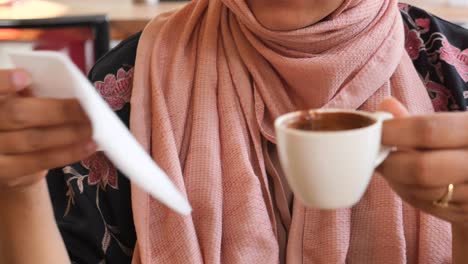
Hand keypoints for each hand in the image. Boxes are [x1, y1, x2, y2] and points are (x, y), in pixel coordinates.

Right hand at [0, 69, 95, 190]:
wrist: (3, 158)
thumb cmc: (16, 119)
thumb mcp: (16, 102)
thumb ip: (28, 94)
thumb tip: (65, 87)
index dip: (4, 83)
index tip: (26, 77)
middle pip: (19, 114)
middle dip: (58, 110)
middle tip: (87, 109)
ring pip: (33, 140)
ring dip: (69, 133)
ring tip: (92, 128)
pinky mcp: (5, 172)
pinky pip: (40, 162)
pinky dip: (68, 153)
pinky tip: (88, 146)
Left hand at [378, 97, 467, 225]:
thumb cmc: (465, 148)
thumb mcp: (455, 128)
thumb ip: (421, 121)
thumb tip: (385, 104)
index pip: (428, 130)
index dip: (394, 131)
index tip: (372, 131)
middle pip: (422, 168)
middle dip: (390, 163)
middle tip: (372, 156)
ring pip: (421, 191)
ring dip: (396, 179)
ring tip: (389, 166)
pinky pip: (427, 205)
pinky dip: (408, 192)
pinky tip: (405, 181)